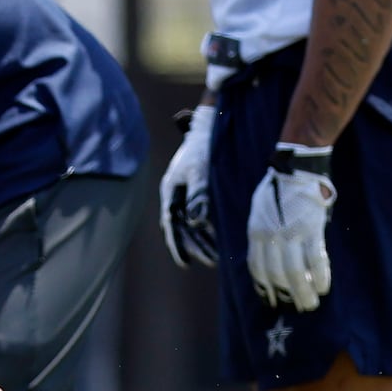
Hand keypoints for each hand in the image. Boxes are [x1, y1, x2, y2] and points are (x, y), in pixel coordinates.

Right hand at [158, 102, 218, 268]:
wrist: (211, 126)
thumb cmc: (203, 147)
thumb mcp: (200, 171)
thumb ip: (197, 196)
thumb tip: (194, 221)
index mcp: (170, 191)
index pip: (171, 224)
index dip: (177, 245)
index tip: (186, 264)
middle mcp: (177, 194)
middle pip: (181, 227)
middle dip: (194, 246)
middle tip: (210, 262)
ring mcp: (188, 192)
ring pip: (192, 223)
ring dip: (203, 239)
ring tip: (217, 256)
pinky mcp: (200, 189)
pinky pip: (201, 214)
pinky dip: (210, 227)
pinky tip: (221, 236)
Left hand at [247, 148, 335, 312]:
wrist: (296, 168)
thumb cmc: (280, 190)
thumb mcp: (260, 212)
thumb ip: (263, 233)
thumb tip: (269, 257)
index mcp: (255, 232)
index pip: (257, 267)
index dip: (264, 287)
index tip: (271, 301)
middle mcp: (269, 236)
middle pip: (276, 274)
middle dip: (287, 295)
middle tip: (298, 307)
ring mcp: (290, 234)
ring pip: (295, 271)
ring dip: (304, 291)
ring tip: (312, 303)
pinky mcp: (311, 229)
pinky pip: (315, 259)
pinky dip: (321, 275)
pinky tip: (325, 287)